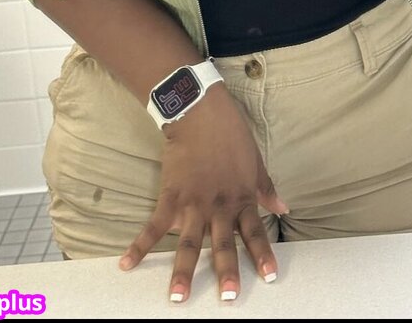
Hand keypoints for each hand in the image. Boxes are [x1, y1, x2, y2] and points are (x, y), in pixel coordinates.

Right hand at [118, 85, 288, 303]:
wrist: (199, 112)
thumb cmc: (231, 132)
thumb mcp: (255, 159)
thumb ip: (266, 187)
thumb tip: (283, 208)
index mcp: (242, 196)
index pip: (255, 231)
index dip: (263, 254)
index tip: (270, 277)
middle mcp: (220, 205)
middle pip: (222, 245)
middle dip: (226, 273)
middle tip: (228, 299)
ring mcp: (194, 202)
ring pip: (188, 243)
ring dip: (182, 271)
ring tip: (177, 298)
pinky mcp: (170, 196)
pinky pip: (154, 225)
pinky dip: (140, 244)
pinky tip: (128, 263)